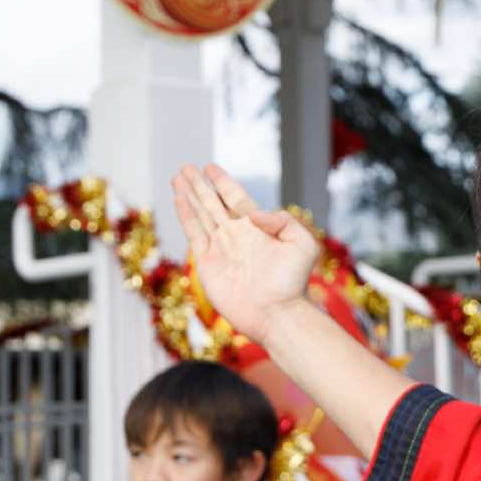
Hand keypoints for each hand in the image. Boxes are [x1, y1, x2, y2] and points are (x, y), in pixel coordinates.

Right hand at [170, 164, 322, 346]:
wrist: (277, 313)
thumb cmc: (293, 282)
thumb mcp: (303, 244)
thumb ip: (284, 221)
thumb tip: (253, 214)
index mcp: (257, 228)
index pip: (235, 198)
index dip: (222, 182)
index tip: (210, 167)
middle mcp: (236, 235)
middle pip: (213, 203)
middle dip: (200, 185)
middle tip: (187, 167)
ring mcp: (220, 248)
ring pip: (200, 214)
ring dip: (188, 195)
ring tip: (178, 177)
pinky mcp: (207, 263)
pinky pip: (194, 233)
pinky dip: (185, 215)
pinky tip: (179, 199)